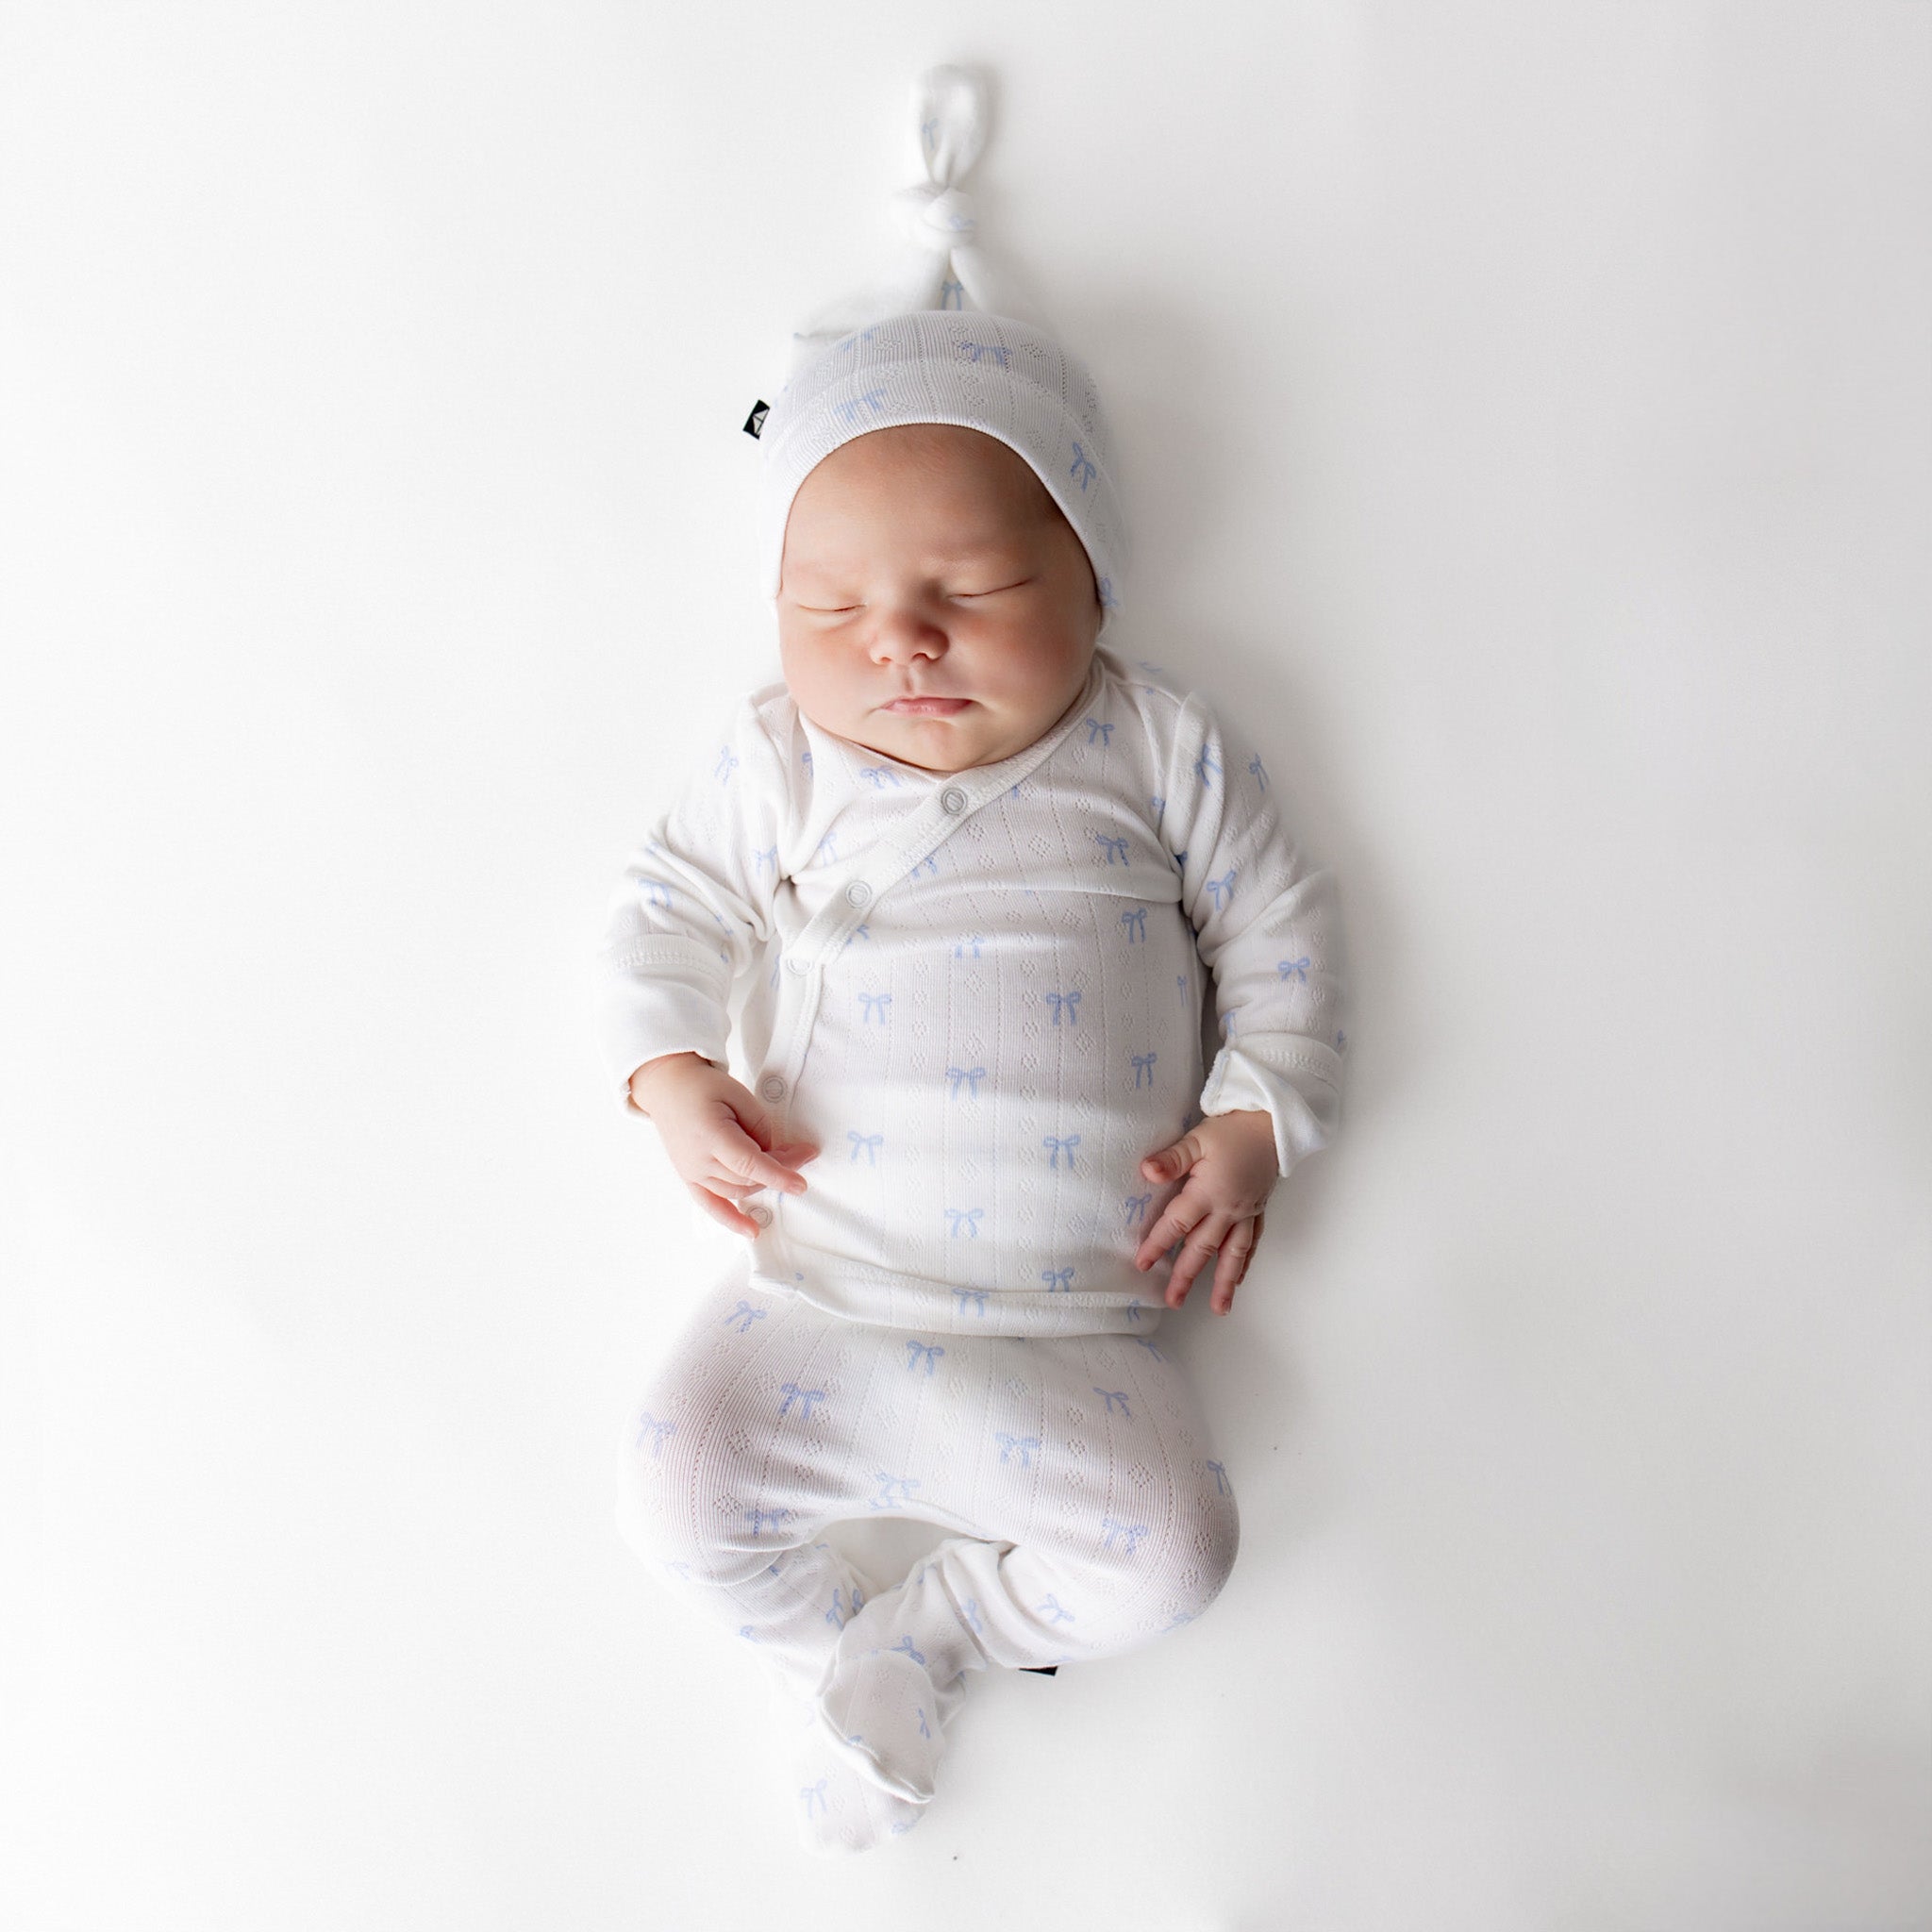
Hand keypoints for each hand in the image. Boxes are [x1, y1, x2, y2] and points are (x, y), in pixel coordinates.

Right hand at [627, 1053, 819, 1239]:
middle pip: (748, 1178)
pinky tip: (751, 1231)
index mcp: (710, 1135)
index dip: (778, 1175)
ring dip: (763, 1183)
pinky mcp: (689, 1177)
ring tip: (782, 1165)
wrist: (667, 1087)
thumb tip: (773, 1154)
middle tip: (801, 1152)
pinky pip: (711, 1205)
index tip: (801, 1184)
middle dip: (780, 1169)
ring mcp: (691, 1172)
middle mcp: (698, 1160)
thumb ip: (759, 1126)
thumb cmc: (702, 1086)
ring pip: (738, 1191)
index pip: (750, 1165)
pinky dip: (731, 1219)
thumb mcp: (738, 1094)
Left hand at [1133, 1110, 1278, 1314]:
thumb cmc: (1233, 1129)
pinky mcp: (1258, 1210)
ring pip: (1233, 1254)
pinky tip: (1239, 1279)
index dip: (1158, 1244)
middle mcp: (1228, 1210)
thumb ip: (1173, 1159)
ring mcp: (1246, 1213)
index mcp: (1209, 1193)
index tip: (1142, 1264)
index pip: (1177, 1224)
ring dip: (1224, 1283)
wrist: (1274, 1123)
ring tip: (1219, 1308)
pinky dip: (1245, 1263)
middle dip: (1186, 1276)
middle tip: (1172, 1301)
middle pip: (1203, 1249)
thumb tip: (1147, 1171)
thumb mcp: (1197, 1138)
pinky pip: (1252, 1242)